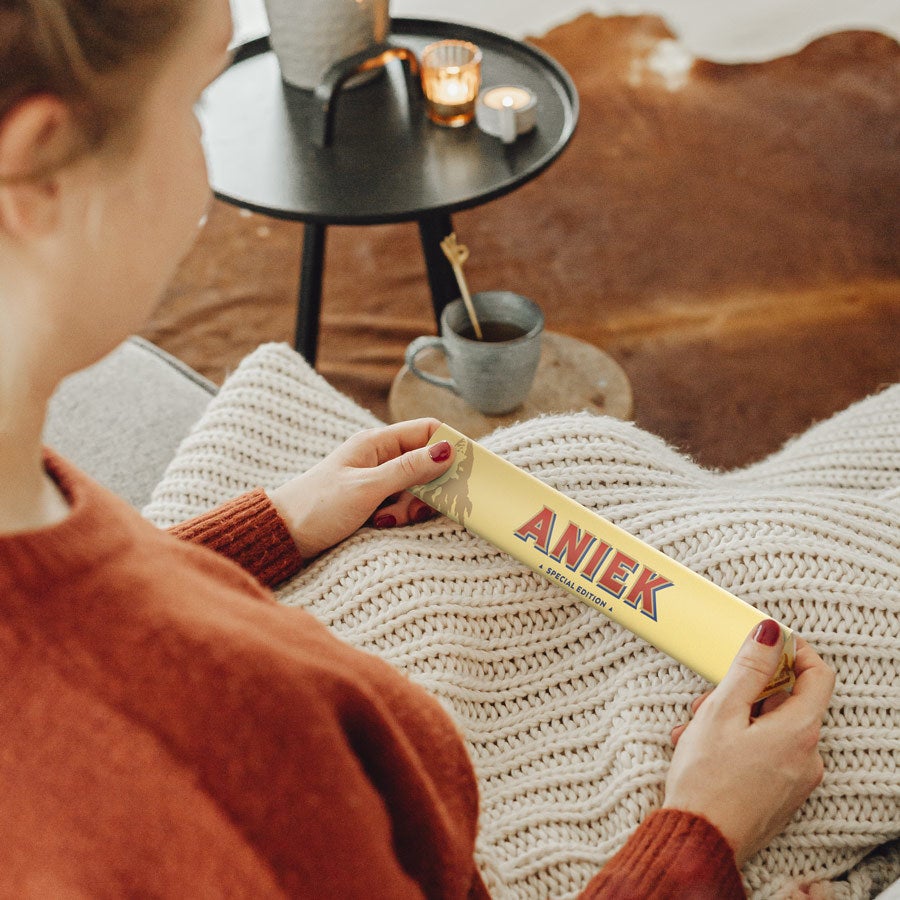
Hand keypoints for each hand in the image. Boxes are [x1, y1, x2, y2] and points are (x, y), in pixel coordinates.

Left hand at [268, 419, 452, 559]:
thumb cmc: (318, 507)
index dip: (449, 445)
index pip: (426, 431)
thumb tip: (447, 450)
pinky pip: (401, 505)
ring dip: (411, 506)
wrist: (282, 535)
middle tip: (420, 506)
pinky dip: (399, 516)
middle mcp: (379, 457)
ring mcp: (376, 480)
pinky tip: (381, 524)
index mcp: (376, 443)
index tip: (466, 468)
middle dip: (430, 486)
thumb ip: (409, 470)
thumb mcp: (368, 488)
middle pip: (425, 462)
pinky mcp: (372, 502)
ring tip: (388, 519)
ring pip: (416, 488)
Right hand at [663, 622, 834, 867]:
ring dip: (733, 717)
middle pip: (787, 701)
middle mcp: (807, 756)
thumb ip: (749, 668)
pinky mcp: (778, 794)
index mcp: (799, 731)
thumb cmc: (707, 779)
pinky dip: (736, 742)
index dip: (793, 651)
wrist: (698, 841)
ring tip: (694, 727)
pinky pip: (764, 752)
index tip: (764, 644)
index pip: (817, 674)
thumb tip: (770, 633)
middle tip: (710, 696)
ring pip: (770, 727)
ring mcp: (795, 778)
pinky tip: (700, 747)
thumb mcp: (721, 711)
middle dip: (746, 690)